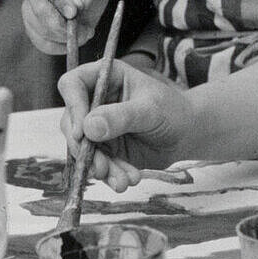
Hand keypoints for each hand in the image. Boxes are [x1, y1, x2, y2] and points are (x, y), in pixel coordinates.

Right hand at [23, 0, 109, 54]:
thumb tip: (79, 4)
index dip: (60, 0)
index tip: (74, 13)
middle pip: (41, 13)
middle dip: (64, 25)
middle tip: (86, 30)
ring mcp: (29, 15)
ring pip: (43, 33)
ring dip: (67, 38)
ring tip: (86, 32)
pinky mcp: (34, 32)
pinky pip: (45, 45)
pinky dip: (62, 47)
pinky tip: (76, 40)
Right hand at [57, 59, 190, 190]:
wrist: (186, 135)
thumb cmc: (172, 111)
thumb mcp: (150, 109)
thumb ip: (121, 116)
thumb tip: (89, 128)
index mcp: (105, 78)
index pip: (72, 85)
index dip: (73, 107)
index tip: (83, 133)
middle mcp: (95, 102)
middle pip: (71, 122)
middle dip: (84, 149)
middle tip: (100, 167)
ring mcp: (97, 127)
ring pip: (82, 149)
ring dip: (99, 168)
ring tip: (122, 180)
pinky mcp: (103, 149)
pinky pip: (97, 164)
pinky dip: (110, 175)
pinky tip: (127, 180)